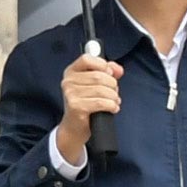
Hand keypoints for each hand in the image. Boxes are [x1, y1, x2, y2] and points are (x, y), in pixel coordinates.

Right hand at [56, 51, 123, 167]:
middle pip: (99, 76)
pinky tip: (112, 108)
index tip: (109, 74)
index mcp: (71, 72)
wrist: (74, 127)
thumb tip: (118, 69)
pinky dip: (112, 106)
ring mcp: (70, 94)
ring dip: (114, 97)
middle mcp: (68, 81)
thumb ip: (108, 72)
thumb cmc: (86, 103)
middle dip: (113, 85)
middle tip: (113, 93)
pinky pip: (101, 102)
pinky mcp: (76, 107)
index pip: (87, 58)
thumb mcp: (95, 84)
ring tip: (113, 102)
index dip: (102, 65)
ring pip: (102, 90)